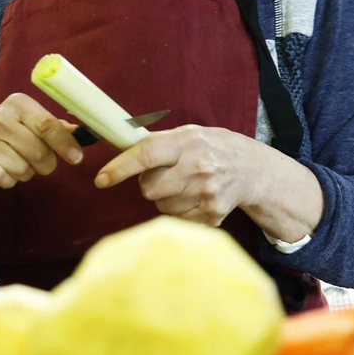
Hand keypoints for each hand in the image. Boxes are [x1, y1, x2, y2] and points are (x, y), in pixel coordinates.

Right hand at [0, 92, 83, 213]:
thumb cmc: (6, 139)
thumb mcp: (29, 126)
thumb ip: (55, 128)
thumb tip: (81, 133)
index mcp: (17, 104)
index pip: (47, 125)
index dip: (64, 144)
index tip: (77, 158)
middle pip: (38, 152)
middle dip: (44, 164)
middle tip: (35, 162)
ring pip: (22, 169)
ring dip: (24, 173)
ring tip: (12, 163)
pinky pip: (4, 179)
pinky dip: (7, 181)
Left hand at [95, 125, 268, 225]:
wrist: (252, 169)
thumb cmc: (211, 148)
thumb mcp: (188, 135)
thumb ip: (156, 142)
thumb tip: (116, 144)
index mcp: (187, 142)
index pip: (147, 154)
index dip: (120, 167)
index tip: (101, 179)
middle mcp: (198, 167)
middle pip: (149, 188)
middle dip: (149, 183)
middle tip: (165, 174)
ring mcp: (206, 193)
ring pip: (161, 206)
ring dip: (165, 198)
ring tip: (184, 184)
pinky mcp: (212, 215)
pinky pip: (176, 219)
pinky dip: (179, 210)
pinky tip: (194, 197)